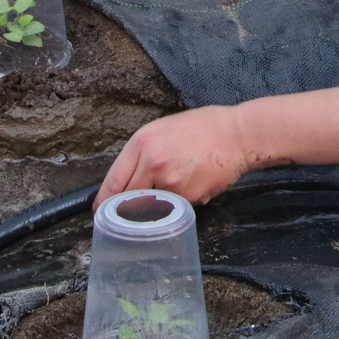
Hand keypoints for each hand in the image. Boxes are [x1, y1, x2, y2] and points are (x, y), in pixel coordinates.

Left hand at [97, 105, 253, 206]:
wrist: (239, 135)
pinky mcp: (188, 198)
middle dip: (127, 208)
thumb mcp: (164, 129)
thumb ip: (141, 153)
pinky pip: (175, 207)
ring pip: (151, 206)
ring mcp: (170, 183)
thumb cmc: (204, 128)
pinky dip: (180, 202)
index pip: (113, 182)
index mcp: (142, 143)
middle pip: (126, 200)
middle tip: (130, 211)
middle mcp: (152, 164)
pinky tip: (194, 184)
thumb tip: (126, 180)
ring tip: (177, 184)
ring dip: (157, 203)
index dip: (103, 201)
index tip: (100, 211)